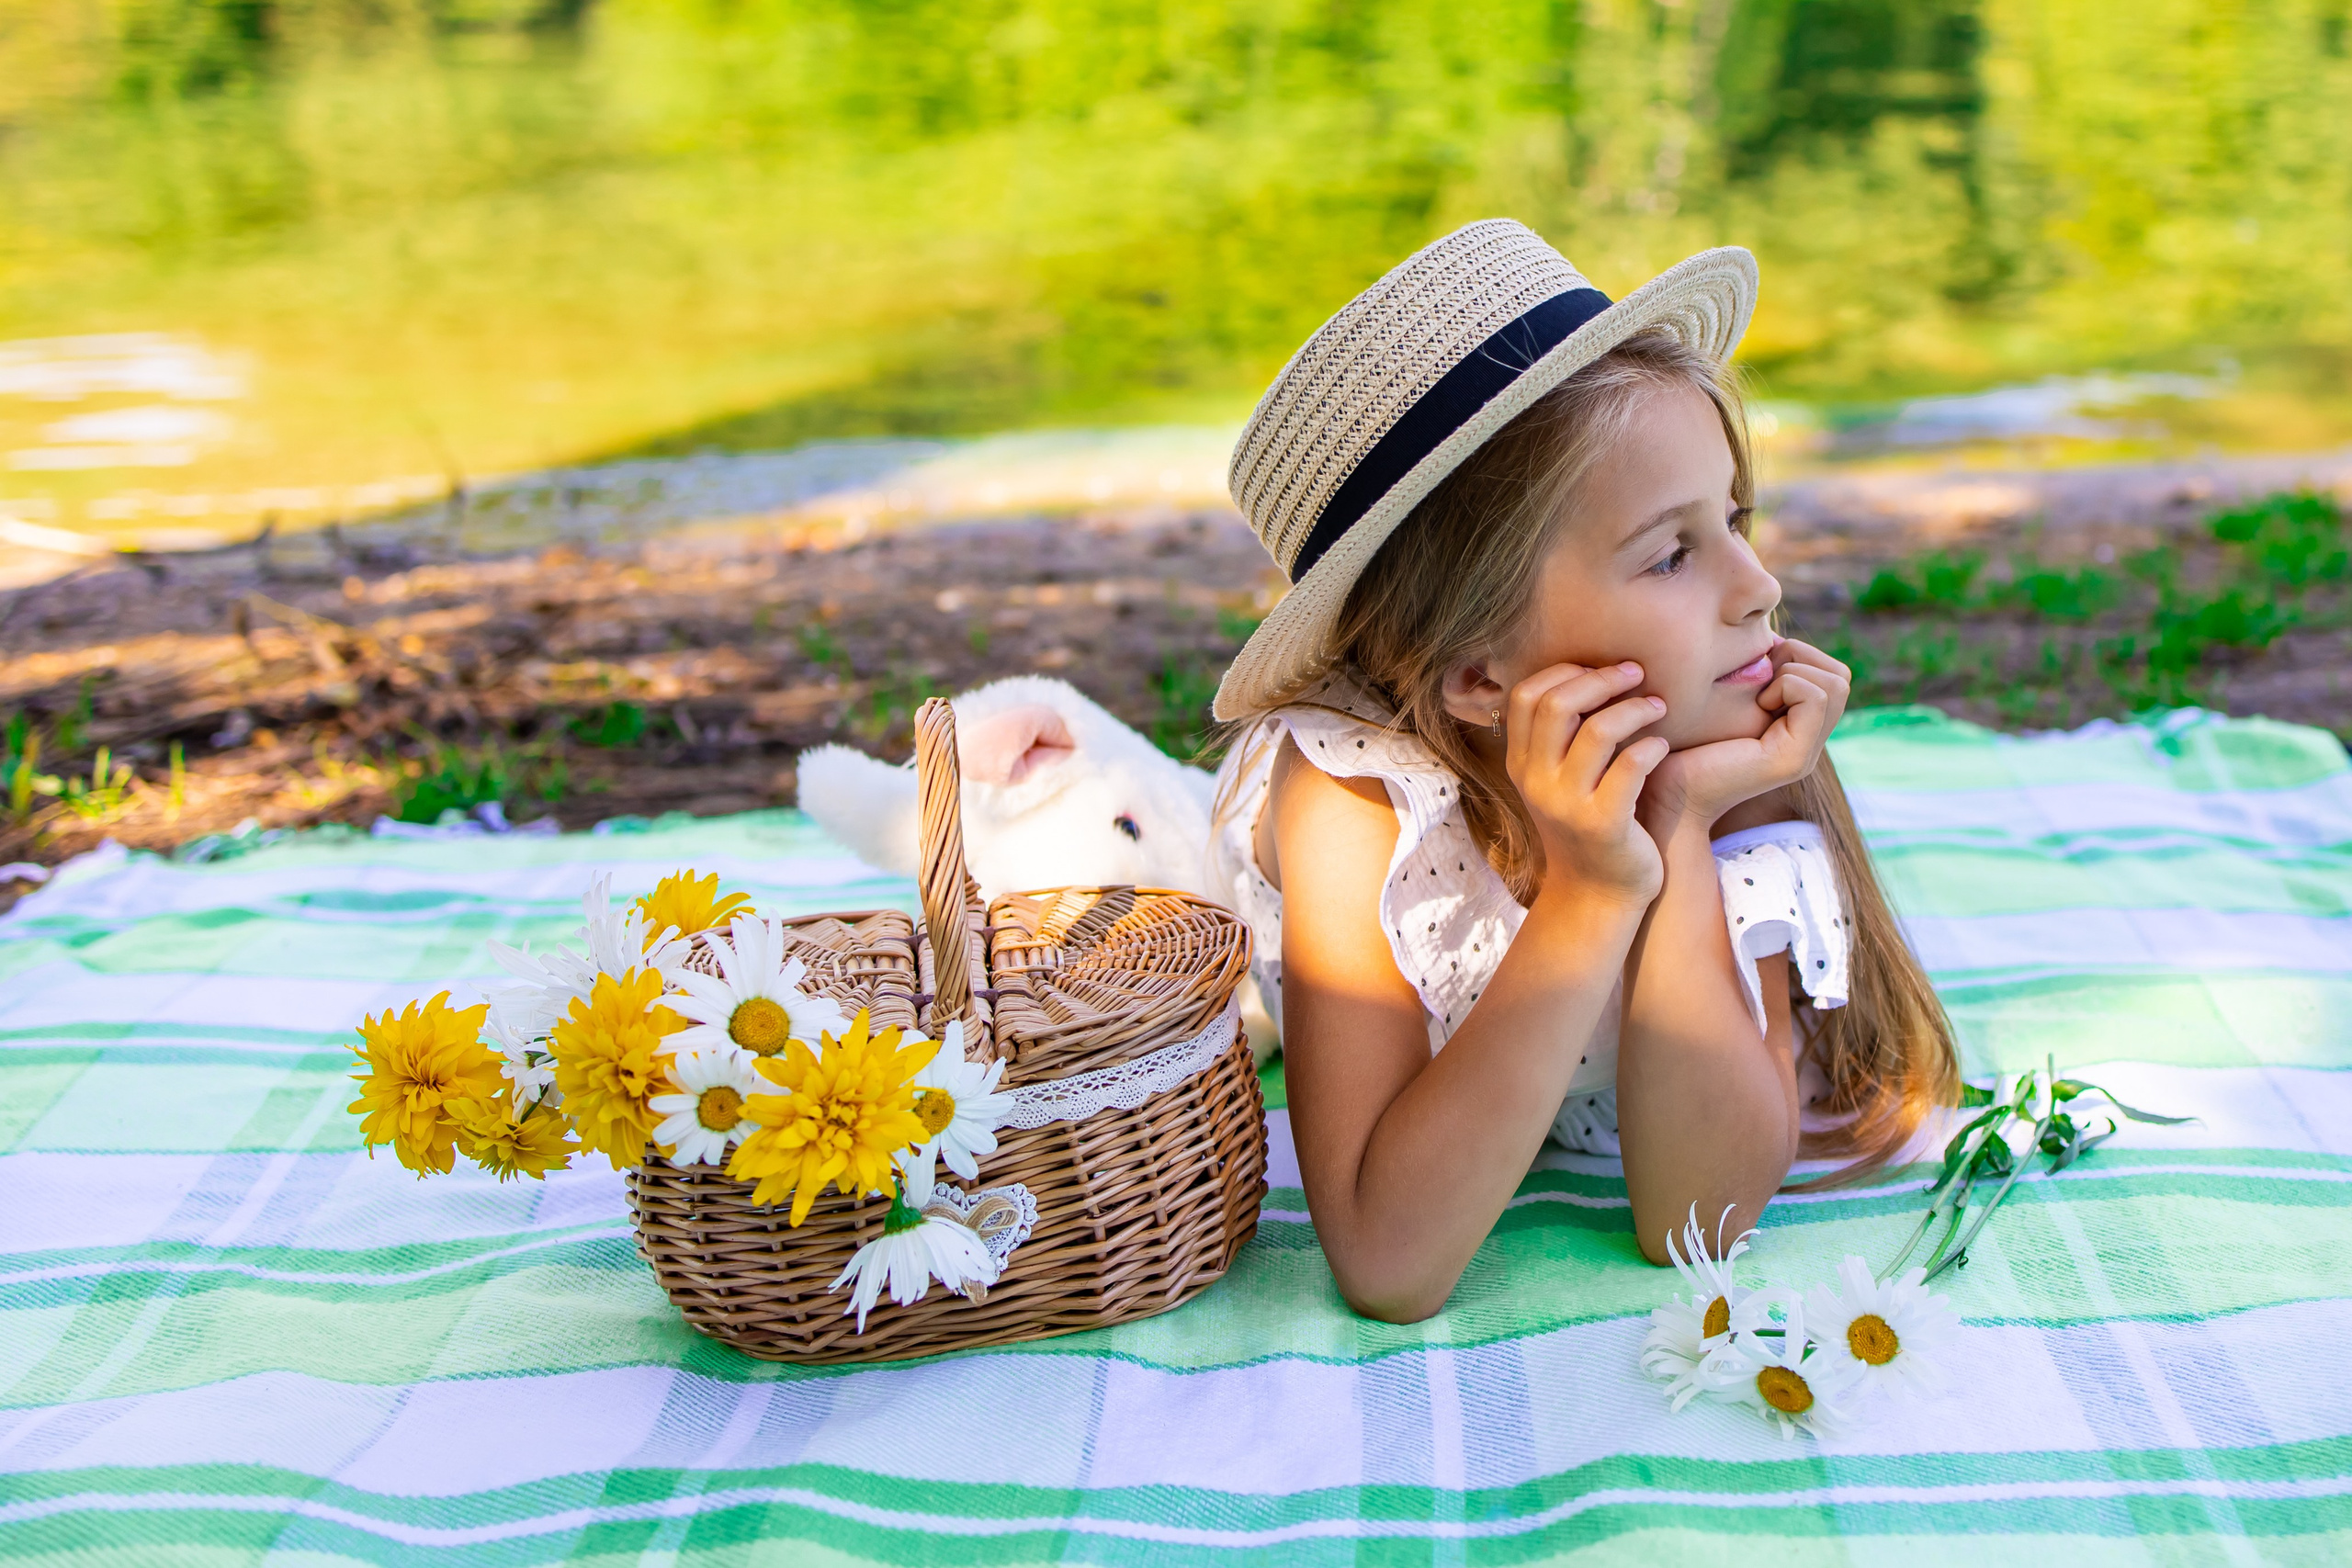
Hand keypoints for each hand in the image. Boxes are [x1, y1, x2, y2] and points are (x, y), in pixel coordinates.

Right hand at [1503, 661, 1672, 910]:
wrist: (1595, 896)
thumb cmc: (1586, 827)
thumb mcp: (1557, 783)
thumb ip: (1559, 739)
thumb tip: (1587, 675)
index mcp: (1521, 765)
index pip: (1525, 695)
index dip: (1563, 671)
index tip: (1598, 670)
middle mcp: (1537, 782)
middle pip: (1558, 704)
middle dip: (1602, 678)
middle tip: (1637, 673)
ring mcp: (1568, 804)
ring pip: (1598, 729)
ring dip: (1635, 707)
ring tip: (1659, 706)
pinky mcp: (1604, 824)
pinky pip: (1632, 766)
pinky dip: (1653, 746)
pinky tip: (1663, 747)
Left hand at [1644, 638, 1851, 831]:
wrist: (1663, 792)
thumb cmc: (1677, 744)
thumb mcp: (1719, 699)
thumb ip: (1749, 675)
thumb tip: (1769, 640)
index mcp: (1793, 727)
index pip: (1830, 672)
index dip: (1796, 654)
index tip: (1755, 668)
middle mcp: (1807, 742)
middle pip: (1841, 676)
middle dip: (1801, 657)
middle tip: (1759, 677)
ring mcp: (1805, 752)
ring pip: (1837, 683)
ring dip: (1794, 672)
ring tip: (1758, 695)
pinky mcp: (1795, 758)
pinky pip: (1816, 697)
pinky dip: (1787, 685)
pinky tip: (1756, 705)